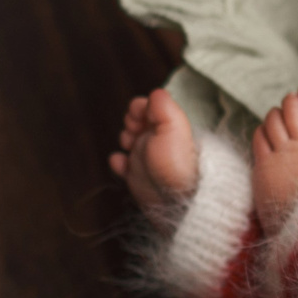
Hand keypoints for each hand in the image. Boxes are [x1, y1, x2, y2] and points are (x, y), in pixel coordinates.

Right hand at [110, 87, 198, 215]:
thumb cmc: (177, 165)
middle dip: (131, 123)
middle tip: (134, 131)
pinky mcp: (140, 180)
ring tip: (129, 144)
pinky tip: (120, 162)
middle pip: (139, 124)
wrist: (177, 204)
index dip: (140, 108)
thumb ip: (165, 109)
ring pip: (131, 143)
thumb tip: (157, 93)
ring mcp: (150, 161)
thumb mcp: (174, 128)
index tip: (137, 114)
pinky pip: (124, 167)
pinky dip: (119, 162)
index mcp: (172, 128)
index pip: (153, 109)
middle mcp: (161, 143)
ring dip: (125, 139)